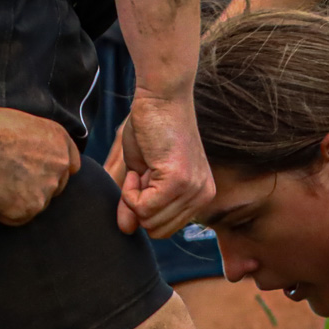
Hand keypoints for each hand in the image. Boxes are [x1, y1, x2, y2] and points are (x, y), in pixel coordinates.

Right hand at [0, 107, 80, 224]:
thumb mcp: (16, 119)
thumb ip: (32, 135)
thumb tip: (27, 144)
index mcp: (57, 138)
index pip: (71, 162)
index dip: (57, 169)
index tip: (47, 174)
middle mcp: (58, 164)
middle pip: (56, 184)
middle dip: (39, 185)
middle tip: (13, 181)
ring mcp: (46, 188)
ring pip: (39, 201)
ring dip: (23, 200)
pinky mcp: (29, 208)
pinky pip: (20, 218)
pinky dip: (8, 215)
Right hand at [116, 91, 213, 236]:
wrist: (162, 97)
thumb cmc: (152, 129)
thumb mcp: (140, 173)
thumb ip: (135, 204)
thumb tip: (125, 230)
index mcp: (199, 197)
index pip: (166, 229)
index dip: (145, 209)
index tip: (143, 180)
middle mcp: (202, 196)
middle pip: (159, 230)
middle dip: (139, 206)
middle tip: (141, 174)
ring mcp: (193, 190)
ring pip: (150, 221)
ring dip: (134, 196)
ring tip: (142, 168)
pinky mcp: (179, 181)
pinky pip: (144, 208)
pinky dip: (130, 191)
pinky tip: (140, 168)